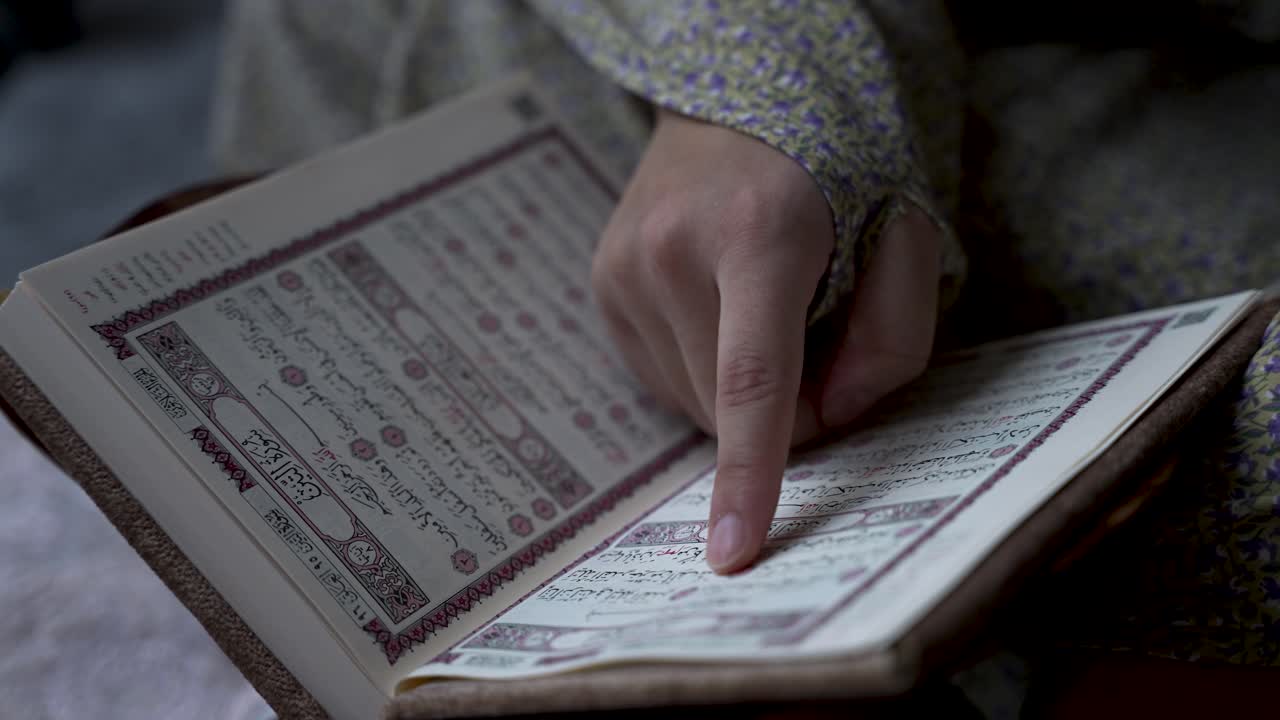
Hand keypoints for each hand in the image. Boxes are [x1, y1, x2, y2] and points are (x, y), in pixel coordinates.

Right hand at [592, 109, 940, 573]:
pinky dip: (703, 367)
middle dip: (787, 408)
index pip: (752, 381)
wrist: (739, 98)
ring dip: (739, 390)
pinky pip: (661, 375)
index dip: (748, 475)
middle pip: (727, 406)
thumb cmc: (838, 164)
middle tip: (821, 336)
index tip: (731, 552)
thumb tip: (824, 420)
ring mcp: (623, 269)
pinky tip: (722, 308)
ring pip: (691, 402)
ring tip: (767, 308)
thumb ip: (892, 337)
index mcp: (757, 234)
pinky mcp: (601, 283)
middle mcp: (670, 253)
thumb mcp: (906, 231)